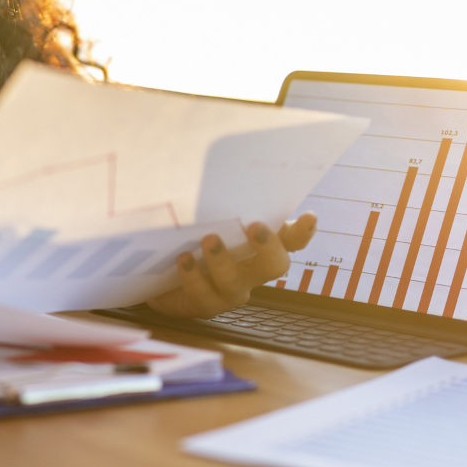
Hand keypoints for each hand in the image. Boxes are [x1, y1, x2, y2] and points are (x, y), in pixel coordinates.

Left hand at [147, 214, 316, 318]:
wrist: (158, 269)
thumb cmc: (187, 234)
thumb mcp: (201, 214)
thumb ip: (214, 199)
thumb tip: (208, 162)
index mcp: (256, 246)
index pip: (289, 240)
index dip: (302, 232)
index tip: (309, 216)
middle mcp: (250, 271)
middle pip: (275, 265)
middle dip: (268, 247)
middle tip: (253, 226)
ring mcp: (230, 291)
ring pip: (236, 282)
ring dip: (223, 261)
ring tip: (208, 239)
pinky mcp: (205, 304)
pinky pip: (204, 295)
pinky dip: (194, 277)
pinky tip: (183, 259)